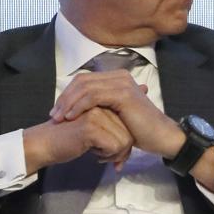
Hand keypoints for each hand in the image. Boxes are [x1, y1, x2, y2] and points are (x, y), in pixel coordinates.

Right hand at [22, 107, 134, 172]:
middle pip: (129, 133)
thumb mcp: (97, 128)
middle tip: (105, 156)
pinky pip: (115, 146)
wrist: (44, 144)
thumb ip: (116, 121)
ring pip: (125, 140)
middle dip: (122, 150)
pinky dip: (107, 155)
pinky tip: (92, 153)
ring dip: (114, 154)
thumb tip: (133, 114)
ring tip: (98, 154)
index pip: (128, 123)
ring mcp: (96, 114)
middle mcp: (101, 104)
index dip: (124, 142)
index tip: (113, 151)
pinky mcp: (90, 127)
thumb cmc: (71, 137)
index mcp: (102, 102)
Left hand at [48, 70, 184, 158]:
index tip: (57, 111)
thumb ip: (99, 106)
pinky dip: (79, 106)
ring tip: (59, 118)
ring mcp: (122, 84)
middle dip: (64, 98)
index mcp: (117, 78)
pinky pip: (93, 96)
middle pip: (82, 81)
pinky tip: (71, 117)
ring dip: (68, 103)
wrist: (159, 136)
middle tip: (54, 115)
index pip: (84, 80)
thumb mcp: (114, 114)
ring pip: (85, 87)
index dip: (67, 94)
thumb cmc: (138, 129)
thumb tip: (78, 106)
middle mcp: (120, 76)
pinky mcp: (123, 94)